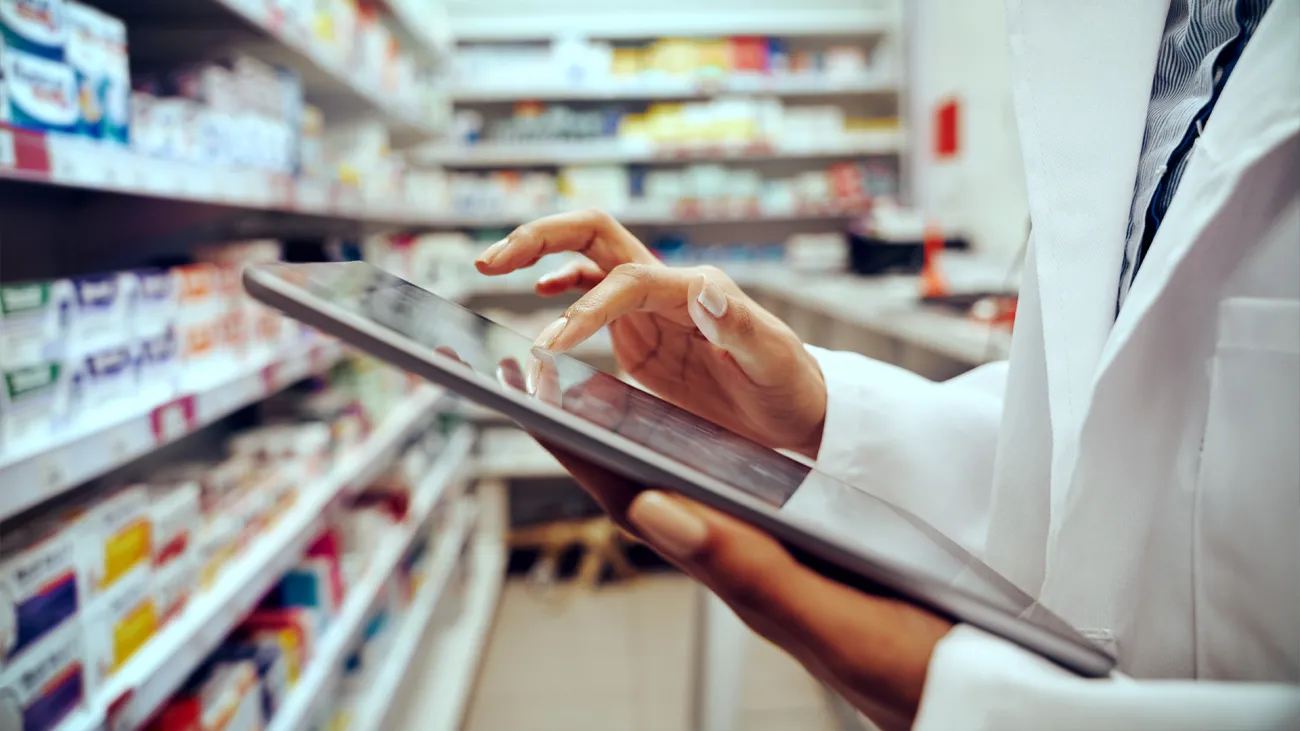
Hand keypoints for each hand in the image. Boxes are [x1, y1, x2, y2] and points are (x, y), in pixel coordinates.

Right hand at [475, 209, 827, 456]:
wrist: (798, 409)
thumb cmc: (790, 386)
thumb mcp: (773, 362)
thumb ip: (740, 326)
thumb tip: (706, 287)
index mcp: (695, 290)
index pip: (626, 279)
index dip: (584, 307)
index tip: (550, 344)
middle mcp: (669, 288)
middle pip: (596, 236)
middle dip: (541, 238)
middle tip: (491, 261)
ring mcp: (652, 307)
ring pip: (588, 259)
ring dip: (540, 254)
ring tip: (491, 267)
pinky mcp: (643, 331)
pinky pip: (595, 293)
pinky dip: (562, 286)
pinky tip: (538, 295)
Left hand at [530, 436, 952, 724]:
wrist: (976, 694)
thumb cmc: (909, 667)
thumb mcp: (834, 617)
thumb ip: (750, 570)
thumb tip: (655, 507)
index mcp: (739, 575)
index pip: (639, 504)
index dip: (581, 452)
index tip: (531, 397)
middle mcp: (743, 567)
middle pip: (648, 493)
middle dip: (591, 439)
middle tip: (545, 381)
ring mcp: (772, 565)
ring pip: (686, 496)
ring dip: (636, 447)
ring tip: (596, 401)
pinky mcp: (805, 561)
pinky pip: (733, 504)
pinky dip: (700, 464)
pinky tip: (698, 449)